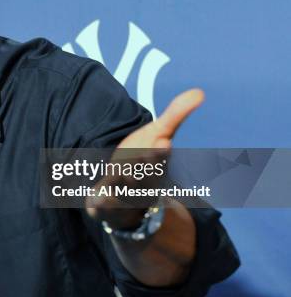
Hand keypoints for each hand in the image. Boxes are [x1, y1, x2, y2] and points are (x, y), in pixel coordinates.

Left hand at [86, 89, 204, 228]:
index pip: (160, 159)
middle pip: (146, 176)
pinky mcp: (106, 204)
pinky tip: (96, 198)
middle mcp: (143, 183)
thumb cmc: (142, 162)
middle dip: (147, 166)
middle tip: (146, 155)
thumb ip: (175, 116)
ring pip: (126, 190)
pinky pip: (104, 204)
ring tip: (125, 173)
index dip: (160, 152)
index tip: (163, 140)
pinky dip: (102, 202)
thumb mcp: (157, 135)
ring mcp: (124, 195)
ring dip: (125, 182)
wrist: (124, 199)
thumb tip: (200, 92)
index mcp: (156, 165)